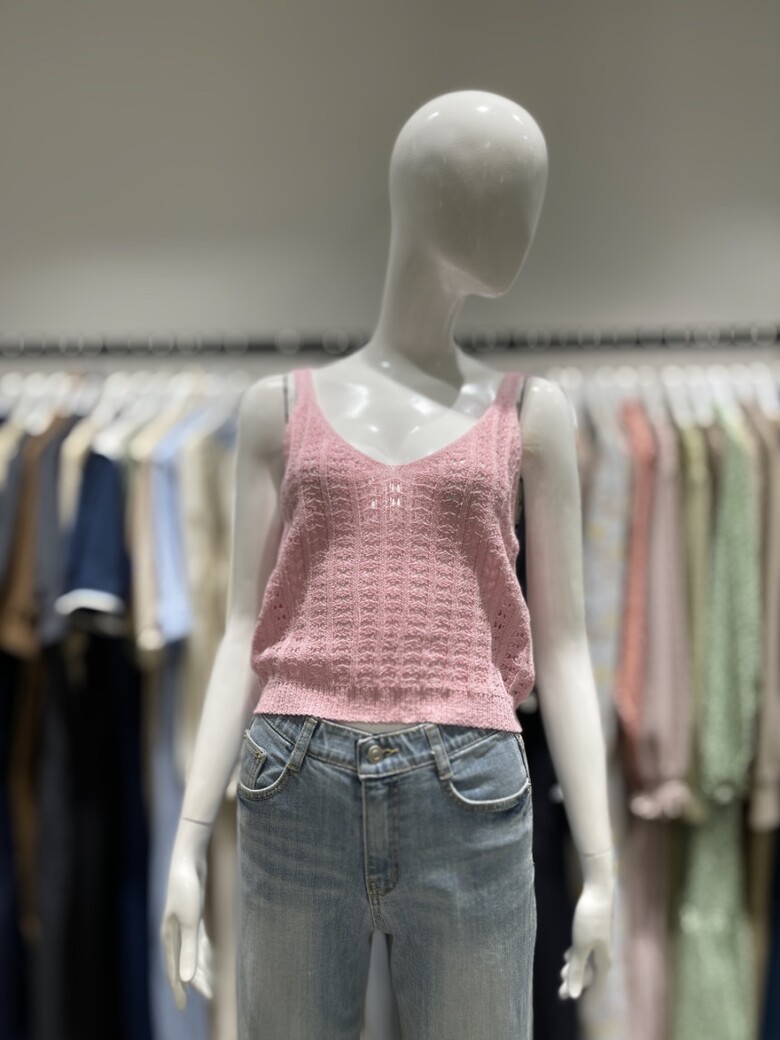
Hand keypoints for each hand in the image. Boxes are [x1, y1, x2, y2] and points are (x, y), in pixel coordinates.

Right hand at [161, 822, 214, 1008]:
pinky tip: (213, 959)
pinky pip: (200, 940)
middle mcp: (174, 933)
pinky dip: (205, 952)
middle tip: (210, 998)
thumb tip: (186, 980)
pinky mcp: (195, 914)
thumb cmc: (187, 886)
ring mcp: (185, 923)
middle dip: (195, 982)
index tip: (183, 1008)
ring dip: (202, 968)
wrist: (189, 857)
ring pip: (193, 953)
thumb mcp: (190, 920)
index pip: (174, 970)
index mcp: (169, 936)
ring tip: (212, 985)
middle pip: (184, 964)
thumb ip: (188, 949)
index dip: (179, 989)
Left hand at [558, 875, 613, 999]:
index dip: (575, 989)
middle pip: (587, 973)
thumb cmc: (590, 919)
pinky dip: (576, 956)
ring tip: (561, 974)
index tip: (561, 996)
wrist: (598, 891)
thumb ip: (577, 970)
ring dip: (574, 969)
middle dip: (573, 981)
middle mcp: (603, 954)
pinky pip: (585, 950)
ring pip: (585, 961)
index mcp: (603, 961)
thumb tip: (573, 995)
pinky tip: (567, 956)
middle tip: (558, 991)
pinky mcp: (594, 932)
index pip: (588, 983)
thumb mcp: (580, 947)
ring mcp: (599, 943)